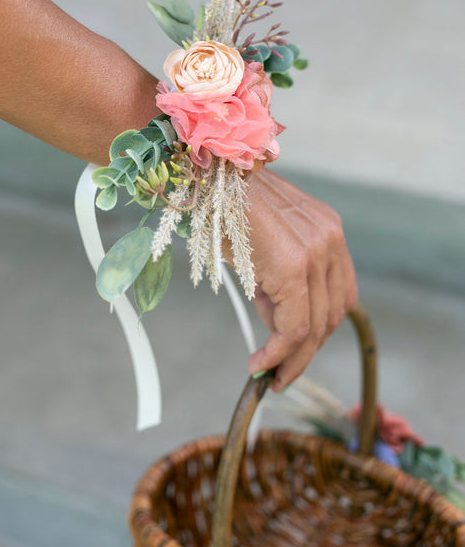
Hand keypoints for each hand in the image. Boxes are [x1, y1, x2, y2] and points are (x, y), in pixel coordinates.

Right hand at [243, 168, 357, 391]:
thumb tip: (276, 320)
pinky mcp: (294, 268)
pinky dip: (280, 353)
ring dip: (293, 357)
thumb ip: (276, 280)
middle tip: (281, 372)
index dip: (320, 329)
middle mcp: (330, 239)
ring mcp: (316, 252)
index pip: (339, 293)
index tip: (297, 353)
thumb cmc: (223, 204)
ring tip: (268, 372)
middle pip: (333, 313)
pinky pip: (295, 326)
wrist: (206, 175)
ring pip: (316, 326)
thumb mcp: (259, 244)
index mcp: (327, 229)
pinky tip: (260, 364)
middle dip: (308, 349)